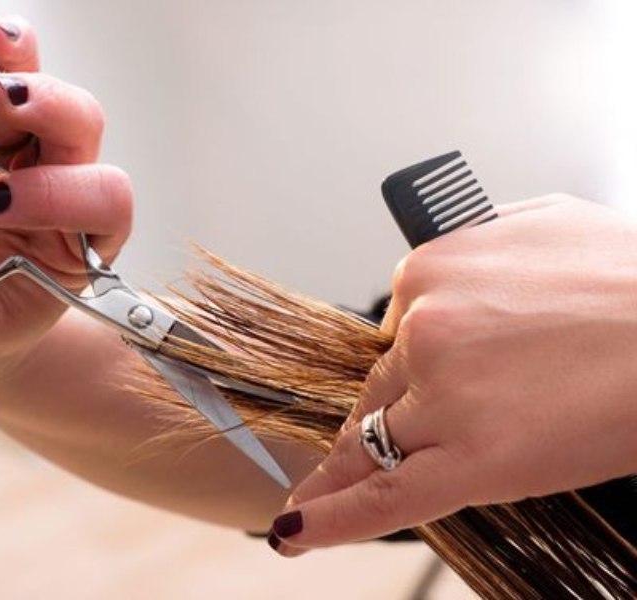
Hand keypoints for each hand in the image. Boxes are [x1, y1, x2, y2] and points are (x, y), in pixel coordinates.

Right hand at [0, 16, 131, 396]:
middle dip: (50, 112)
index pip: (102, 204)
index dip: (57, 195)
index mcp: (76, 248)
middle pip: (83, 133)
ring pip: (49, 99)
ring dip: (14, 79)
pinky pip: (11, 74)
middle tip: (0, 108)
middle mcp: (62, 192)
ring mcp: (23, 153)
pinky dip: (6, 53)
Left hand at [269, 195, 636, 553]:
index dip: (403, 371)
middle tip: (387, 446)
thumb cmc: (634, 277)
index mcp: (431, 267)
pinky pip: (387, 495)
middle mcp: (426, 327)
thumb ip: (481, 240)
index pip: (394, 334)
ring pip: (377, 440)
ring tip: (318, 495)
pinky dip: (333, 518)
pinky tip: (297, 531)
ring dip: (353, 467)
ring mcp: (444, 391)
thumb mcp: (542, 224)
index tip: (398, 391)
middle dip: (392, 418)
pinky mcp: (475, 456)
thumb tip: (456, 259)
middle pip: (383, 388)